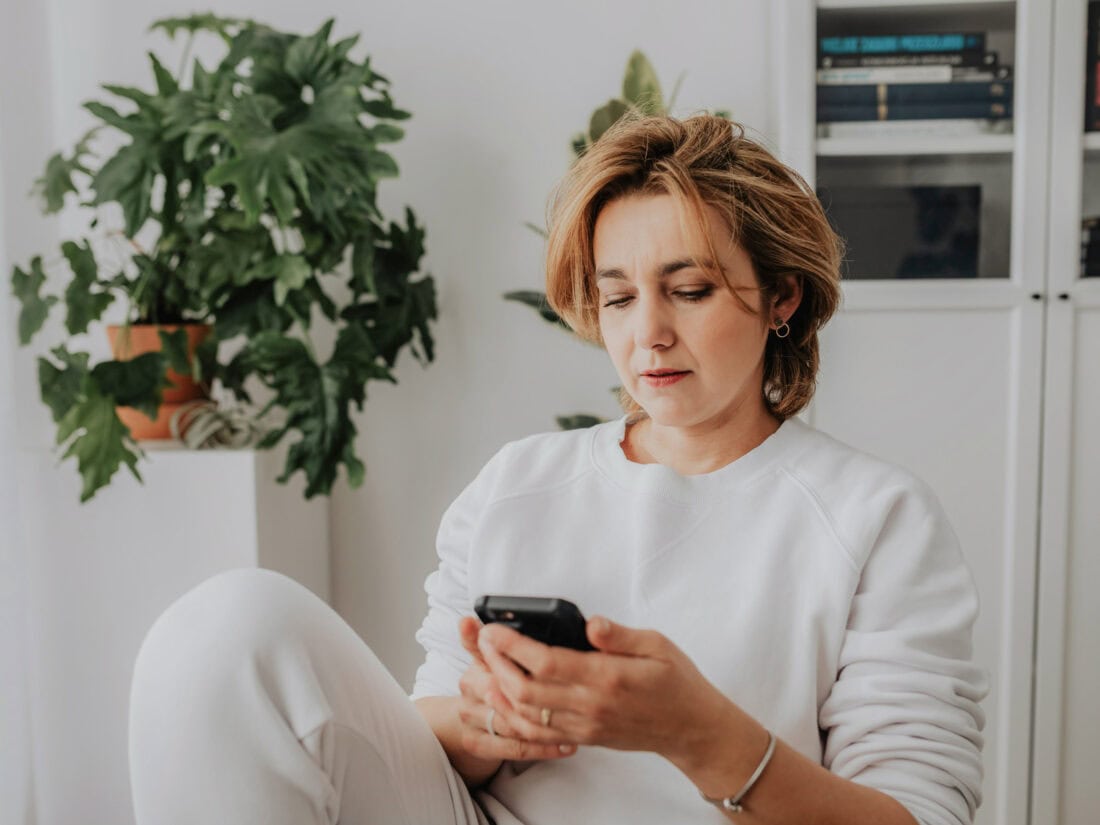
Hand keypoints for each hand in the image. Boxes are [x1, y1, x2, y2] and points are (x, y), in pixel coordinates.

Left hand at [476, 616, 736, 764]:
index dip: (512, 645)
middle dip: (496, 663)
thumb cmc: (677, 682)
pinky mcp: (584, 736)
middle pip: (525, 689)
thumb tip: (591, 622)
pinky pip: (539, 731)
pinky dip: (515, 714)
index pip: (546, 661)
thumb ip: (620, 635)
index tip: (493, 628)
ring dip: (499, 689)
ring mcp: (585, 725)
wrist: (692, 729)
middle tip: (484, 640)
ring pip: (526, 714)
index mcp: (607, 677)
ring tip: (489, 662)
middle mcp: (591, 705)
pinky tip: (506, 694)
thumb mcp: (658, 645)